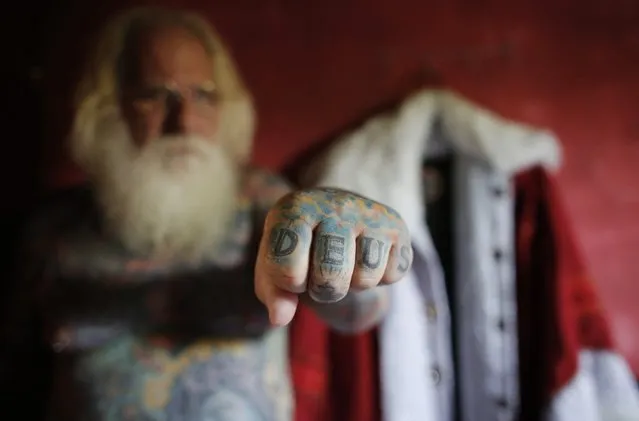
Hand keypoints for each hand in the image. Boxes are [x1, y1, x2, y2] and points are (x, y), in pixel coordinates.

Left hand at [255, 188, 412, 325]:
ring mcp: (369, 213)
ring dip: (353, 284)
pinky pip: (392, 275)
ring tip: (346, 264)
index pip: (288, 268)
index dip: (290, 283)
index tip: (293, 269)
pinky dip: (380, 278)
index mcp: (296, 209)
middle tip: (322, 273)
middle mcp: (335, 204)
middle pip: (330, 277)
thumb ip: (273, 292)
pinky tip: (367, 258)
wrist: (335, 215)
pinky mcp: (396, 226)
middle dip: (323, 289)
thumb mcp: (275, 265)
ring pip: (365, 278)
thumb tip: (280, 318)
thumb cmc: (300, 247)